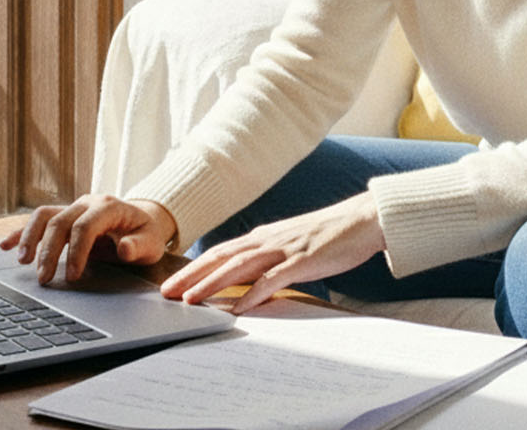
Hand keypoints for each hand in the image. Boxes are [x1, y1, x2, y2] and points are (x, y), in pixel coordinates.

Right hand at [0, 194, 178, 285]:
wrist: (143, 220)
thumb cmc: (146, 234)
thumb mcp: (151, 242)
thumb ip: (139, 246)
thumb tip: (124, 249)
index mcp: (108, 206)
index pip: (85, 226)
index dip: (76, 252)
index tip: (71, 276)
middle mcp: (87, 202)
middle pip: (60, 222)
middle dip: (49, 251)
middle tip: (43, 278)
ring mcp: (73, 206)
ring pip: (44, 216)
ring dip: (30, 238)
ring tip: (22, 261)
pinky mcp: (64, 215)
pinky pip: (38, 220)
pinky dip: (21, 232)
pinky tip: (6, 245)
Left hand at [159, 192, 383, 314]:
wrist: (361, 219)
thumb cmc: (327, 236)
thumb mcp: (289, 246)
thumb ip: (266, 261)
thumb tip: (244, 281)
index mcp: (262, 237)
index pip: (220, 252)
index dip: (193, 267)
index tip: (171, 282)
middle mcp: (267, 240)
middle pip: (221, 257)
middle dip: (191, 276)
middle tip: (166, 293)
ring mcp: (284, 249)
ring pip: (239, 266)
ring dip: (212, 284)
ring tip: (191, 300)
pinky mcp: (303, 260)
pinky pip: (273, 279)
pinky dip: (253, 293)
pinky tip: (239, 306)